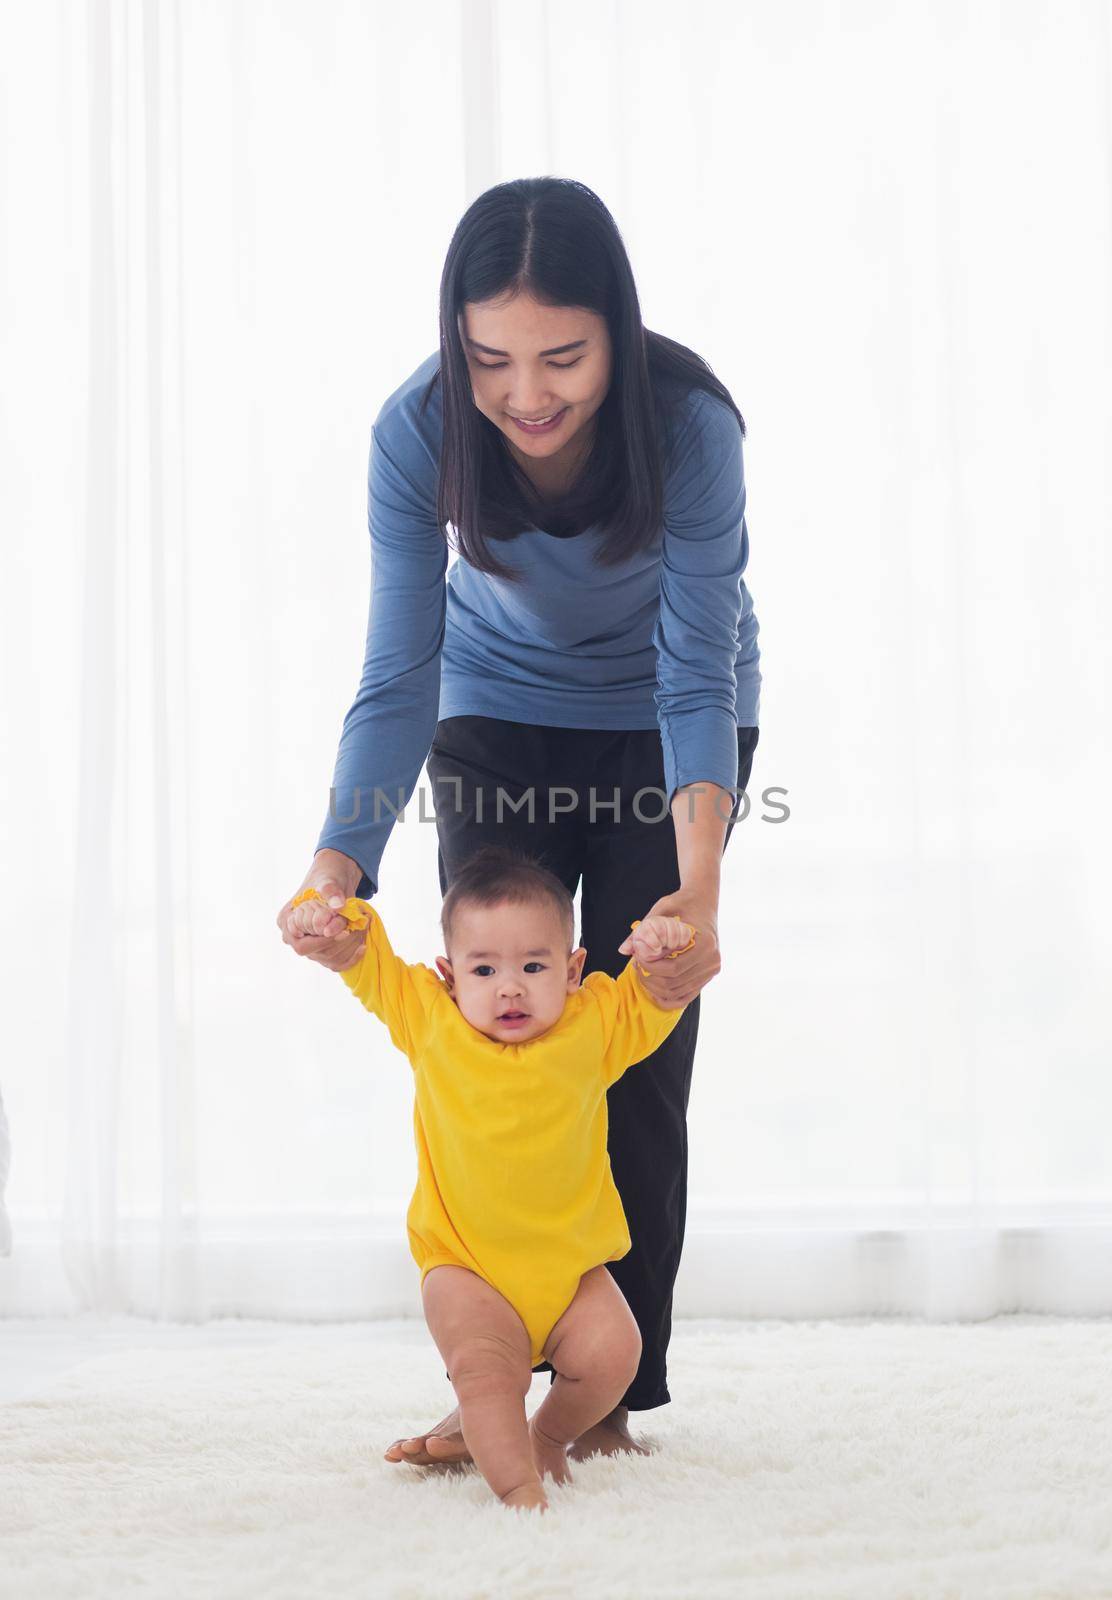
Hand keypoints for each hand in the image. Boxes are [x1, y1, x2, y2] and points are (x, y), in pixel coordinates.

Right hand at [277, 850, 366, 971]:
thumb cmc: (327, 878)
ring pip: (330, 959)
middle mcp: (295, 938)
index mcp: (287, 921)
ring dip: (350, 946)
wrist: (337, 882)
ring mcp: (310, 946)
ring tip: (363, 927)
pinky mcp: (324, 951)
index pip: (302, 944)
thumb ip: (331, 891)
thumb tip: (338, 906)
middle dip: (341, 942)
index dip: (324, 941)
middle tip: (358, 926)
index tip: (344, 931)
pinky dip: (352, 957)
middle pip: (318, 953)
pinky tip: (363, 946)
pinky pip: (337, 964)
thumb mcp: (328, 879)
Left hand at [617, 889, 720, 1007]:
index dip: (650, 967)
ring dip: (654, 986)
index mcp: (705, 945)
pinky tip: (652, 986)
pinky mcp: (706, 977)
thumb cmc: (682, 904)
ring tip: (643, 970)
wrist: (702, 903)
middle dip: (649, 977)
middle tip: (637, 963)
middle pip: (674, 984)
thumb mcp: (661, 911)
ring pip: (676, 993)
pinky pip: (684, 997)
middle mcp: (712, 961)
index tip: (637, 955)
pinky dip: (666, 997)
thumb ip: (643, 931)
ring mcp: (710, 971)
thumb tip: (623, 950)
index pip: (673, 968)